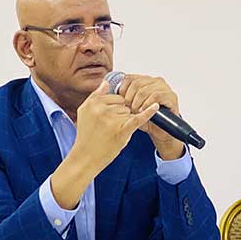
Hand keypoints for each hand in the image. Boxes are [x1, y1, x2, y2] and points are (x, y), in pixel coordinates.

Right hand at [52, 81, 157, 208]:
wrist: (86, 157)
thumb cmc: (86, 136)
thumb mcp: (84, 112)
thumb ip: (96, 96)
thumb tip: (106, 82)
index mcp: (93, 103)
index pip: (114, 97)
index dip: (114, 107)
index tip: (108, 118)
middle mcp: (102, 110)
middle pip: (123, 104)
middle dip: (120, 114)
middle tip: (108, 128)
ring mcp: (112, 120)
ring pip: (129, 112)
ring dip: (125, 121)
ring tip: (112, 132)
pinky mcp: (122, 130)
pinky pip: (137, 118)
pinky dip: (148, 112)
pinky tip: (156, 106)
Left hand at [118, 74, 183, 159]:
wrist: (160, 132)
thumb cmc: (144, 119)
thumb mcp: (130, 108)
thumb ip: (120, 98)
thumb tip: (104, 88)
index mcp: (144, 80)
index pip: (129, 78)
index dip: (122, 90)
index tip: (120, 103)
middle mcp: (155, 81)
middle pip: (136, 83)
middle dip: (129, 98)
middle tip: (127, 109)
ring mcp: (165, 87)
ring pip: (144, 90)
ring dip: (137, 102)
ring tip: (135, 112)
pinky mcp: (171, 96)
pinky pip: (156, 95)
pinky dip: (147, 104)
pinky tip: (143, 111)